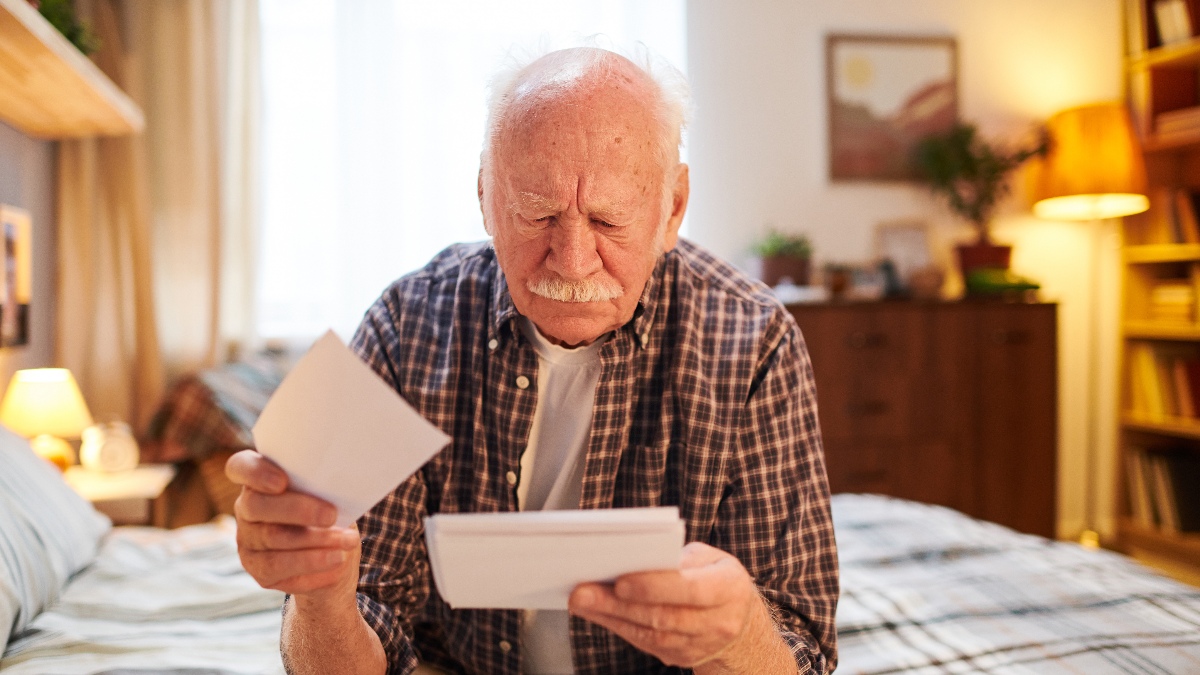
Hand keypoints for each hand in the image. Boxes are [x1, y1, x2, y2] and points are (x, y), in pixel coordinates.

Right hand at [225, 449, 359, 605]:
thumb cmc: (331, 510)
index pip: (240, 467)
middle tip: (331, 515)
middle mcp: (247, 508)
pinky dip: (313, 563)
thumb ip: (323, 484)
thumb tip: (338, 482)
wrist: (336, 554)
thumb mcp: (330, 492)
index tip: (281, 481)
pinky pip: (280, 567)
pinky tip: (336, 560)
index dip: (255, 473)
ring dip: (314, 540)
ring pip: (272, 538)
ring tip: (347, 541)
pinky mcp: (258, 568)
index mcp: (260, 479)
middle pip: (256, 505)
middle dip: (297, 509)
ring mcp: (248, 539)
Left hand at [568, 542, 784, 670]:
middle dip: (618, 604)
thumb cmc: (718, 578)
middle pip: (663, 616)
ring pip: (650, 634)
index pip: (691, 590)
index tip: (621, 581)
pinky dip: (618, 627)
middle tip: (583, 592)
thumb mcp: (711, 558)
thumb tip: (635, 559)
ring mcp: (700, 645)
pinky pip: (646, 643)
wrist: (741, 624)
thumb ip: (679, 559)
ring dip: (611, 617)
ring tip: (582, 601)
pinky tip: (597, 613)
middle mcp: (718, 622)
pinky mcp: (681, 657)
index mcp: (729, 588)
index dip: (654, 587)